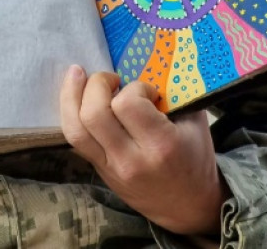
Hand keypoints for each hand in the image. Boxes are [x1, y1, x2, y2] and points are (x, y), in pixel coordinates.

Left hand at [60, 67, 227, 235]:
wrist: (188, 208)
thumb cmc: (194, 159)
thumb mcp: (196, 124)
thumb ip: (177, 93)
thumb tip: (158, 59)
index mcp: (160, 147)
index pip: (128, 105)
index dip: (134, 88)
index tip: (146, 90)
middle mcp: (130, 160)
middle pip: (93, 114)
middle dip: (98, 84)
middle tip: (113, 80)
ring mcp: (110, 168)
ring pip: (75, 128)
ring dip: (72, 94)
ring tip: (79, 75)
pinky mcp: (98, 170)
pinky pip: (73, 138)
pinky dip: (70, 111)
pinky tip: (75, 94)